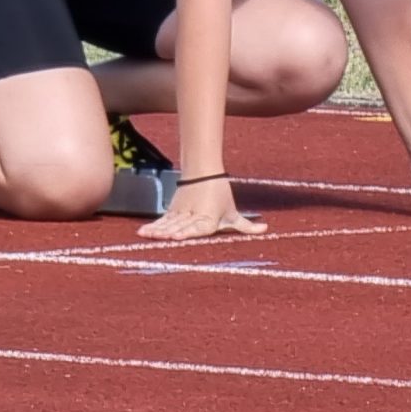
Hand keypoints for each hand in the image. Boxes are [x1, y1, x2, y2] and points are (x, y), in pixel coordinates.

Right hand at [136, 178, 267, 240]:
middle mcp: (193, 216)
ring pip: (169, 223)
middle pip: (180, 226)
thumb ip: (247, 226)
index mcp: (208, 218)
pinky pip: (162, 220)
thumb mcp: (233, 212)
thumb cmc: (220, 195)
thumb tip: (267, 229)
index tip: (176, 236)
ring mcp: (181, 213)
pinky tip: (143, 233)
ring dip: (158, 230)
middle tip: (161, 239)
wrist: (203, 172)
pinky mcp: (173, 210)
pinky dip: (153, 227)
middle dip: (169, 233)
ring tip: (147, 237)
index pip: (197, 228)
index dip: (186, 232)